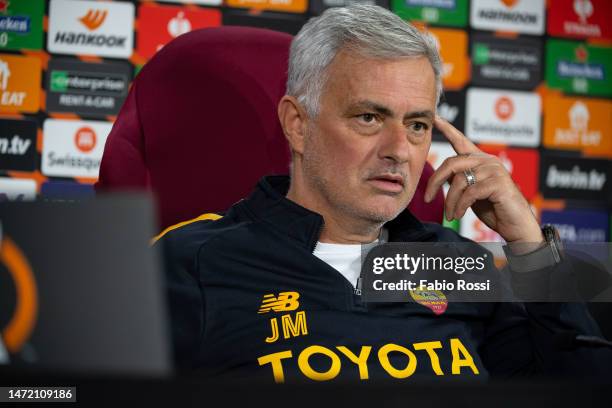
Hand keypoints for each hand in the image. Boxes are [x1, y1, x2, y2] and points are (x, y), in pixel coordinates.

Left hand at [424, 116, 542, 244]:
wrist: (515, 225)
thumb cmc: (493, 208)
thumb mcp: (470, 192)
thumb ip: (459, 180)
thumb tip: (440, 176)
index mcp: (480, 161)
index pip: (461, 141)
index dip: (447, 129)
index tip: (435, 118)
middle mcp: (488, 160)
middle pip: (451, 164)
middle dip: (435, 182)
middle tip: (427, 198)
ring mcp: (494, 170)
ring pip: (458, 181)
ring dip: (450, 201)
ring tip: (450, 215)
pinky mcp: (498, 182)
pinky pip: (469, 192)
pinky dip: (460, 206)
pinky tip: (458, 215)